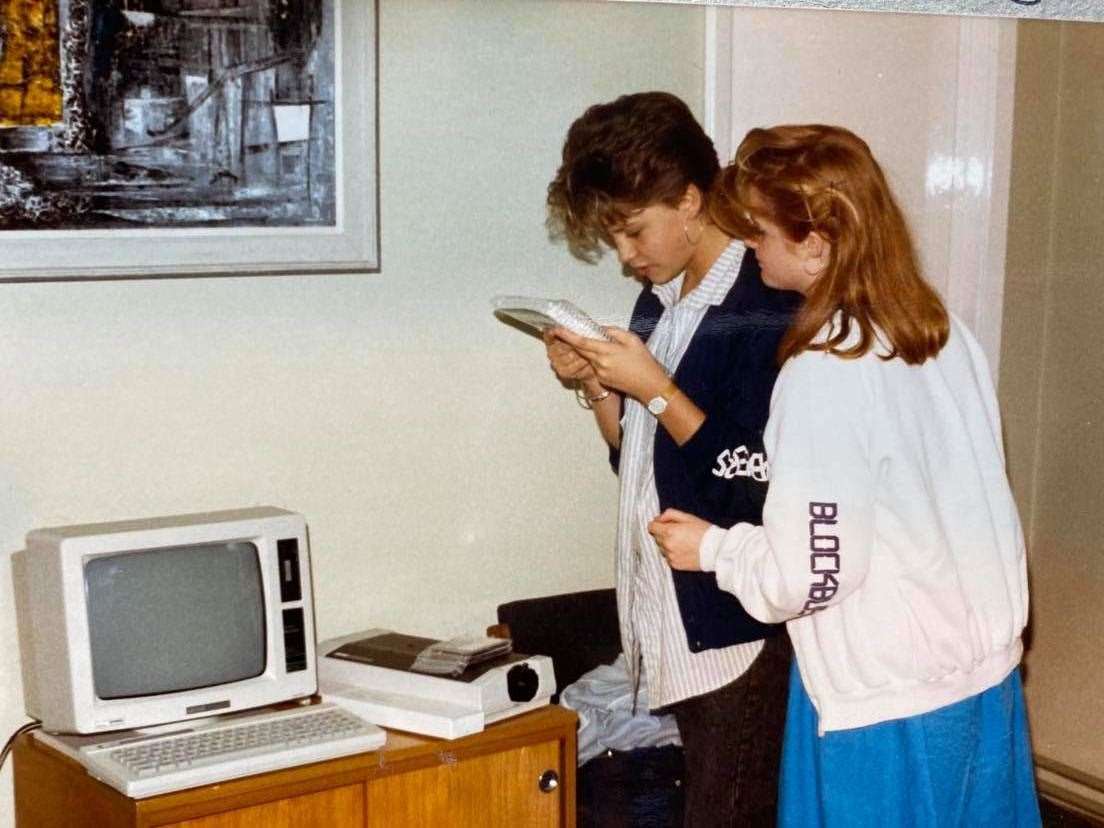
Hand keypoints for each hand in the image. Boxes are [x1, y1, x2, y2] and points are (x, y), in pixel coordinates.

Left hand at [552, 326, 667, 402]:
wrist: (650, 385)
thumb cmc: (644, 361)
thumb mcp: (632, 339)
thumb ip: (613, 332)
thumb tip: (599, 329)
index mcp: (606, 352)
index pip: (582, 342)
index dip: (567, 335)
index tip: (557, 329)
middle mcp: (599, 364)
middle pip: (581, 350)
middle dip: (573, 341)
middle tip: (568, 331)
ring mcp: (600, 373)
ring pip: (589, 357)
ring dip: (590, 350)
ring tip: (604, 345)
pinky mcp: (602, 380)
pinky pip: (595, 366)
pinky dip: (597, 359)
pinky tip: (612, 358)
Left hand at [649, 508, 711, 570]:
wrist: (716, 550)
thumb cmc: (703, 531)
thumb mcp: (688, 517)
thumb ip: (670, 514)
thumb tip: (658, 519)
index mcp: (669, 532)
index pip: (651, 527)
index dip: (657, 524)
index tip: (664, 524)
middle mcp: (667, 545)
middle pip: (656, 537)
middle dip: (663, 533)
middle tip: (678, 532)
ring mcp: (670, 556)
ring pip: (661, 548)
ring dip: (667, 544)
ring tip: (683, 542)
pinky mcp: (675, 565)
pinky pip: (668, 557)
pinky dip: (673, 553)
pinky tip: (684, 550)